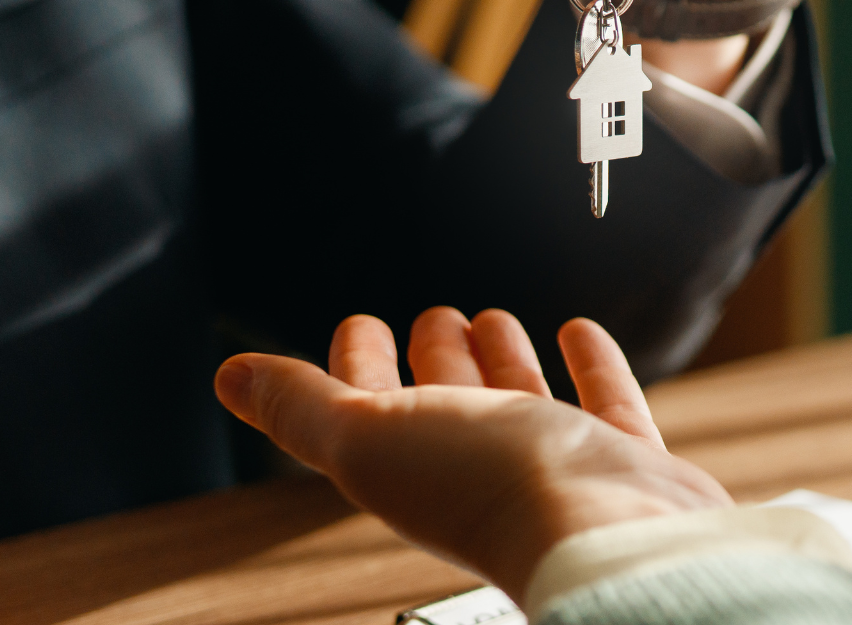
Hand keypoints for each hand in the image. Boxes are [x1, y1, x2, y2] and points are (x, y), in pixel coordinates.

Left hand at [215, 307, 730, 601]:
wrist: (610, 535)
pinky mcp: (623, 463)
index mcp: (410, 464)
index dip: (358, 362)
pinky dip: (592, 365)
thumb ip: (300, 407)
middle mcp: (480, 467)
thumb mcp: (368, 437)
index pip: (372, 405)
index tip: (358, 323)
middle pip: (447, 401)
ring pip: (520, 401)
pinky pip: (604, 404)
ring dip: (502, 358)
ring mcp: (555, 466)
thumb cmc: (490, 492)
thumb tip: (228, 378)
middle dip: (435, 355)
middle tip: (434, 316)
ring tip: (494, 319)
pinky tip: (581, 332)